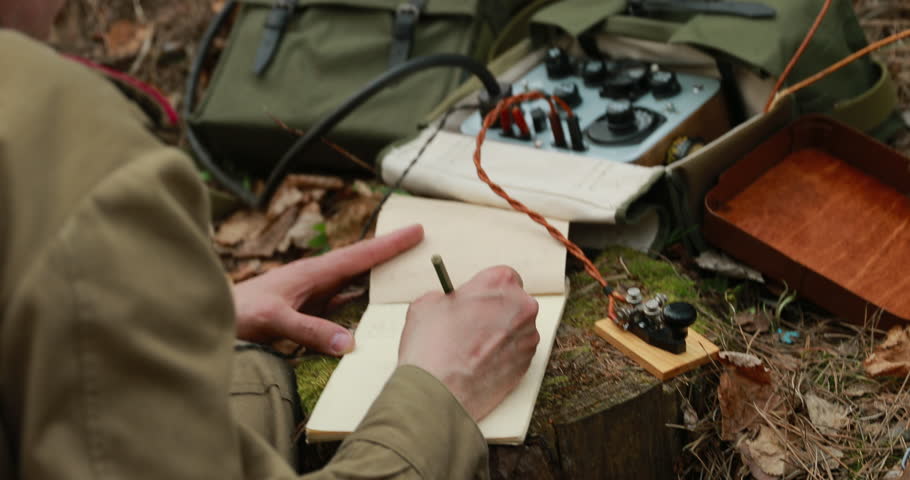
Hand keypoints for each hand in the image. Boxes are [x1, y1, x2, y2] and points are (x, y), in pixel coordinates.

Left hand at [233, 224, 422, 354]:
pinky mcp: (307, 308)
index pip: (360, 255)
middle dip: (391, 252)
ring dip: (378, 276)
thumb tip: (349, 343)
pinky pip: (343, 300)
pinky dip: (361, 300)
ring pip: (355, 281)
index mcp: (313, 272)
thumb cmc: (238, 312)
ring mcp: (313, 292)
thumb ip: (309, 330)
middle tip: (423, 242)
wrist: (212, 315)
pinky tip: (372, 306)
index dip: (390, 244)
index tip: (417, 230)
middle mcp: (317, 277)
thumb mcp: (274, 321)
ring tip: (406, 272)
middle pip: (363, 262)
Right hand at [398, 266, 539, 420]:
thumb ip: (447, 296)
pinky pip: (516, 352)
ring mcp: (528, 338)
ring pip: (516, 328)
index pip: (503, 276)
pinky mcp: (528, 364)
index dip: (487, 289)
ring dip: (499, 333)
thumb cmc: (432, 347)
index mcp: (500, 284)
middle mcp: (521, 307)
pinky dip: (502, 355)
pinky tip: (478, 363)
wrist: (438, 393)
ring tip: (471, 347)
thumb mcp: (427, 303)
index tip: (475, 298)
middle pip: (513, 302)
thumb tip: (451, 302)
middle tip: (471, 323)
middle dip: (495, 310)